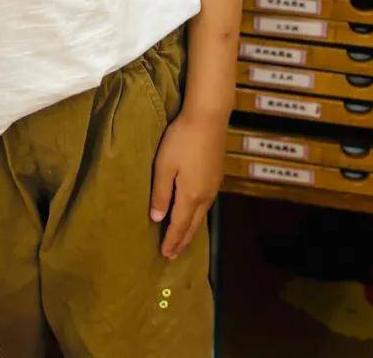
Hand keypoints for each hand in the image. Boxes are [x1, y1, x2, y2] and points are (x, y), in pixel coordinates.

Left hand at [149, 112, 225, 260]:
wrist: (208, 118)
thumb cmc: (181, 140)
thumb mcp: (164, 166)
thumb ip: (160, 193)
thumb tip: (156, 218)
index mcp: (190, 195)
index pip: (179, 225)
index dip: (172, 241)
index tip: (165, 255)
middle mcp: (205, 195)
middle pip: (192, 225)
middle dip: (182, 240)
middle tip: (173, 254)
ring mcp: (213, 186)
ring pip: (201, 216)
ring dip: (190, 229)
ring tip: (182, 238)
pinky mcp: (216, 176)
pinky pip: (206, 205)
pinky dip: (197, 216)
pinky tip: (194, 213)